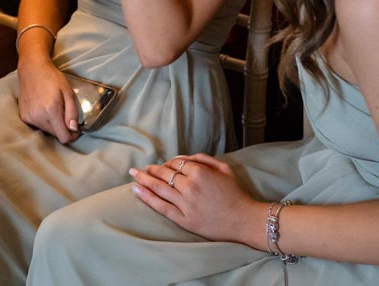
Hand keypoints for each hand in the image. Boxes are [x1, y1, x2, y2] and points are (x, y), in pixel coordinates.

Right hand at [16, 56, 79, 143]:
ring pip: (46, 131)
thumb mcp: (68, 92)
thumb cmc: (52, 77)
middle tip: (66, 115)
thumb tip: (73, 129)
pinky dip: (44, 121)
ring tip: (54, 109)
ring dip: (53, 125)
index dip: (72, 136)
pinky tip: (44, 108)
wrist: (32, 68)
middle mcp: (38, 117)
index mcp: (51, 111)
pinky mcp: (24, 116)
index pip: (63, 137)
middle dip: (63, 129)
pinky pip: (38, 125)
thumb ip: (72, 112)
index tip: (76, 129)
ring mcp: (29, 117)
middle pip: (55, 135)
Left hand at [130, 153, 264, 243]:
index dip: (168, 163)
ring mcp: (185, 203)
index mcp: (199, 172)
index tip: (163, 165)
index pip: (176, 163)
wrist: (244, 220)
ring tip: (134, 175)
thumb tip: (185, 157)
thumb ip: (204, 159)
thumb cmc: (236, 193)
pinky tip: (136, 190)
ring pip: (158, 188)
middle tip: (141, 169)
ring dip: (143, 179)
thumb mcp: (224, 168)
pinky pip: (160, 207)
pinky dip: (146, 197)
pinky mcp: (183, 219)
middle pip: (164, 174)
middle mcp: (189, 186)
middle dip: (151, 169)